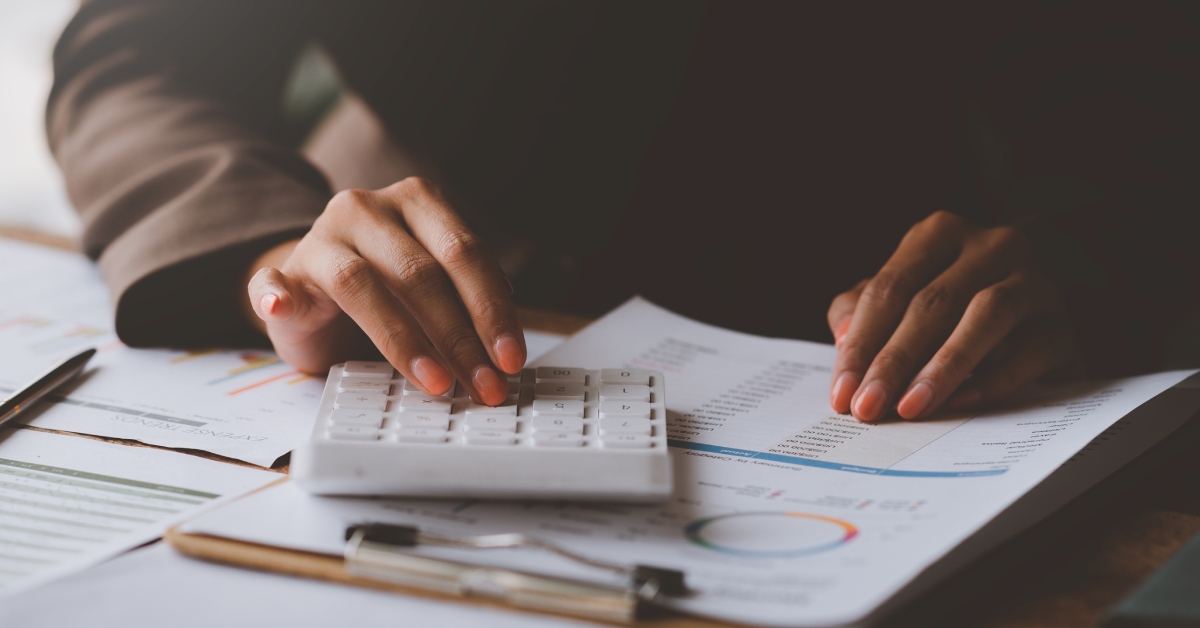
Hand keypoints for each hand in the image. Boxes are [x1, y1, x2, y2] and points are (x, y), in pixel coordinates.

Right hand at [243, 177, 524, 405]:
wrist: (312, 288)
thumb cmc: (384, 289)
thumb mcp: (433, 284)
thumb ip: (466, 298)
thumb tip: (504, 343)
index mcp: (416, 202)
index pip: (464, 253)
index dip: (492, 309)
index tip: (511, 357)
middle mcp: (367, 209)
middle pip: (420, 272)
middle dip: (460, 337)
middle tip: (483, 383)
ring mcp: (319, 238)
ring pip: (361, 283)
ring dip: (403, 341)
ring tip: (434, 382)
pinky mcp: (281, 273)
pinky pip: (272, 282)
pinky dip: (275, 294)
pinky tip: (282, 307)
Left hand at [827, 211, 1074, 421]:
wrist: (1027, 318)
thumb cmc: (945, 309)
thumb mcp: (897, 300)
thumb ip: (859, 312)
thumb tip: (844, 341)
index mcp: (940, 234)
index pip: (890, 287)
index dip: (862, 342)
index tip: (842, 394)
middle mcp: (991, 246)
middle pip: (933, 303)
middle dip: (894, 361)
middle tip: (868, 407)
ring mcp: (1034, 281)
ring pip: (986, 315)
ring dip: (943, 366)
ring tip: (910, 407)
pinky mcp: (1063, 324)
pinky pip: (1031, 350)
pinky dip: (995, 378)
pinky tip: (963, 402)